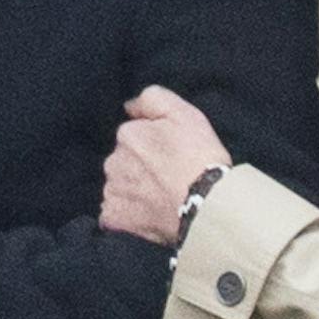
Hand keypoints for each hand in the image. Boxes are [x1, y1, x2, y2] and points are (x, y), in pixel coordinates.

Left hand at [99, 86, 232, 245]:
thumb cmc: (199, 157)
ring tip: (161, 198)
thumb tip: (129, 106)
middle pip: (124, 160)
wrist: (206, 205)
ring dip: (133, 190)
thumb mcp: (184, 113)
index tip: (172, 155)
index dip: (154, 144)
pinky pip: (114, 213)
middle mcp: (113, 161)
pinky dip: (127, 214)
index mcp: (127, 134)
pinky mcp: (113, 219)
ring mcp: (112, 192)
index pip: (134, 135)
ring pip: (119, 186)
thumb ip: (153, 99)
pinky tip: (148, 214)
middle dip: (139, 166)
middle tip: (168, 176)